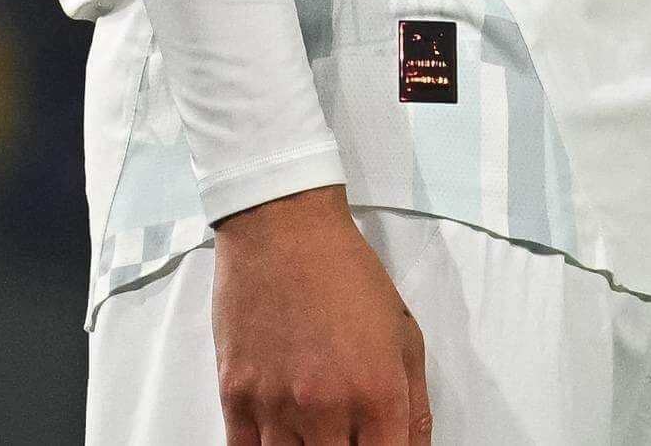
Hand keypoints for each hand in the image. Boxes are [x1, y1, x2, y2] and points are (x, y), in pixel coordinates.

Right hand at [212, 186, 430, 443]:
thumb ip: (415, 406)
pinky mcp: (235, 395)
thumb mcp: (404, 333)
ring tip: (314, 430)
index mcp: (377, 392)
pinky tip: (277, 437)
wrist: (284, 226)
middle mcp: (326, 407)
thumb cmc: (345, 271)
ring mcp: (276, 405)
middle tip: (344, 433)